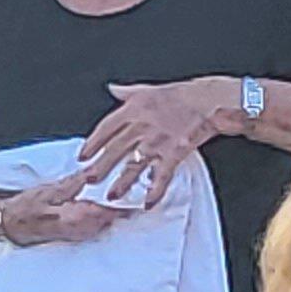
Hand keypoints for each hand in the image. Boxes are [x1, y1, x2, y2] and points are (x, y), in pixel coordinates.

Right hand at [0, 156, 130, 248]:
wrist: (12, 224)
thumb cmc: (27, 207)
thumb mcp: (49, 190)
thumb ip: (74, 183)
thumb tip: (93, 173)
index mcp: (76, 217)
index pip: (108, 211)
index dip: (126, 203)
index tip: (140, 195)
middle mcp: (82, 230)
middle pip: (112, 219)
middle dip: (126, 208)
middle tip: (141, 192)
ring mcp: (81, 235)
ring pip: (107, 224)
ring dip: (118, 215)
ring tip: (132, 202)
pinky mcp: (79, 236)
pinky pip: (99, 228)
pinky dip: (108, 220)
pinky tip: (112, 212)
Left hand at [78, 78, 232, 207]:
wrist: (208, 101)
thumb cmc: (181, 94)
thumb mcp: (148, 89)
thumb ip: (127, 92)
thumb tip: (112, 88)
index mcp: (133, 110)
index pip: (105, 129)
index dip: (92, 143)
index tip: (82, 156)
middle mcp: (141, 126)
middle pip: (114, 150)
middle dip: (100, 167)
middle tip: (87, 181)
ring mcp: (157, 141)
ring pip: (134, 165)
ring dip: (122, 182)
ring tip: (112, 196)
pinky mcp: (174, 152)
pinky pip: (162, 175)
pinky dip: (155, 190)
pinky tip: (148, 202)